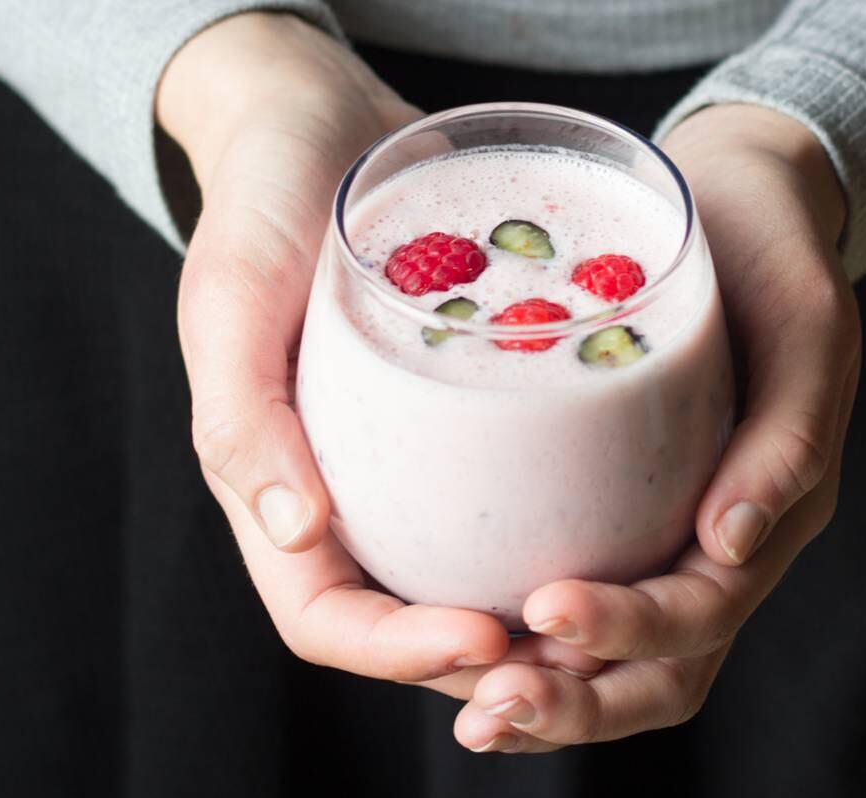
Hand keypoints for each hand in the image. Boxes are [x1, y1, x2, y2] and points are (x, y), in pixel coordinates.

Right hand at [161, 13, 601, 689]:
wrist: (319, 119)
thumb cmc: (259, 199)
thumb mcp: (233, 293)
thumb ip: (241, 411)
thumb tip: (295, 534)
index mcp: (275, 489)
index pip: (327, 620)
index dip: (399, 652)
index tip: (488, 634)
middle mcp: (343, 495)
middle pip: (411, 624)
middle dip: (490, 662)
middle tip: (580, 653)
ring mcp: (405, 464)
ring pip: (470, 578)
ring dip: (537, 621)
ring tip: (617, 616)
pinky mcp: (463, 424)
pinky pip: (512, 500)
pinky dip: (561, 533)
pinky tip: (632, 527)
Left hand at [449, 104, 862, 752]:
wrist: (742, 204)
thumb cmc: (776, 254)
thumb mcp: (807, 322)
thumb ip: (791, 432)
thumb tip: (732, 542)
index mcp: (773, 513)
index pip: (703, 612)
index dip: (630, 629)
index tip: (545, 608)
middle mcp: (724, 547)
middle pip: (661, 673)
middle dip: (576, 706)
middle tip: (485, 711)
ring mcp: (672, 538)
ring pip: (621, 664)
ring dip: (548, 698)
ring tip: (469, 708)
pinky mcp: (624, 513)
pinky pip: (584, 597)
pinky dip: (528, 644)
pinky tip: (456, 638)